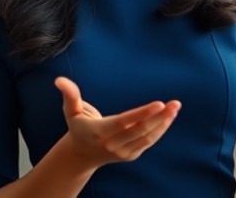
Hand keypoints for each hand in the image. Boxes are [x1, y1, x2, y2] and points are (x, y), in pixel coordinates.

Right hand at [54, 77, 180, 166]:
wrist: (81, 154)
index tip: (159, 104)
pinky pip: (148, 142)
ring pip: (147, 137)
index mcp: (100, 131)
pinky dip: (160, 130)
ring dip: (164, 123)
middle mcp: (113, 144)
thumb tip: (59, 80)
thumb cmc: (78, 127)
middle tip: (175, 103)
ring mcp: (123, 152)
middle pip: (140, 130)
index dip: (142, 113)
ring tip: (175, 108)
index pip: (125, 122)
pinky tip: (169, 117)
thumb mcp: (71, 110)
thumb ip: (69, 94)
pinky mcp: (131, 155)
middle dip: (160, 116)